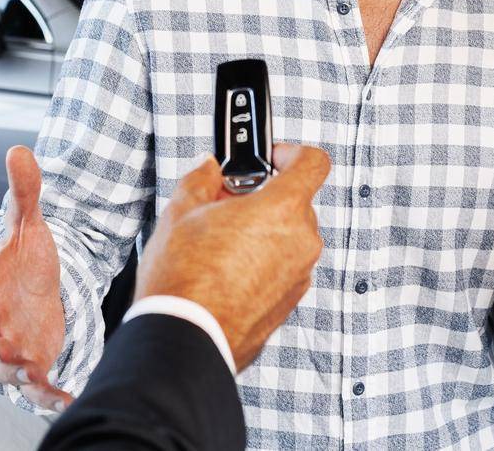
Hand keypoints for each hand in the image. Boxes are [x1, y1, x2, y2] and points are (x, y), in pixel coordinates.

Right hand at [0, 146, 69, 412]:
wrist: (42, 288)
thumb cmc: (25, 258)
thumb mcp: (30, 222)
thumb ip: (24, 191)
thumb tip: (19, 149)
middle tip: (1, 349)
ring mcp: (6, 344)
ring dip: (9, 373)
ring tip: (28, 371)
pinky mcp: (29, 363)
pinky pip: (31, 385)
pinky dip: (44, 395)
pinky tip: (62, 397)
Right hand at [137, 144, 329, 370]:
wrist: (185, 340)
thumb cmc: (184, 279)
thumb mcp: (181, 211)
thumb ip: (202, 179)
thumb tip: (209, 170)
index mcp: (283, 209)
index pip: (312, 162)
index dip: (292, 154)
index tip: (271, 159)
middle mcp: (302, 242)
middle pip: (297, 203)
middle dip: (265, 198)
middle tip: (228, 205)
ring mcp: (299, 276)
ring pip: (290, 238)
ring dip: (264, 233)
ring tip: (221, 243)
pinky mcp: (289, 303)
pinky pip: (284, 269)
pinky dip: (264, 263)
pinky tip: (227, 271)